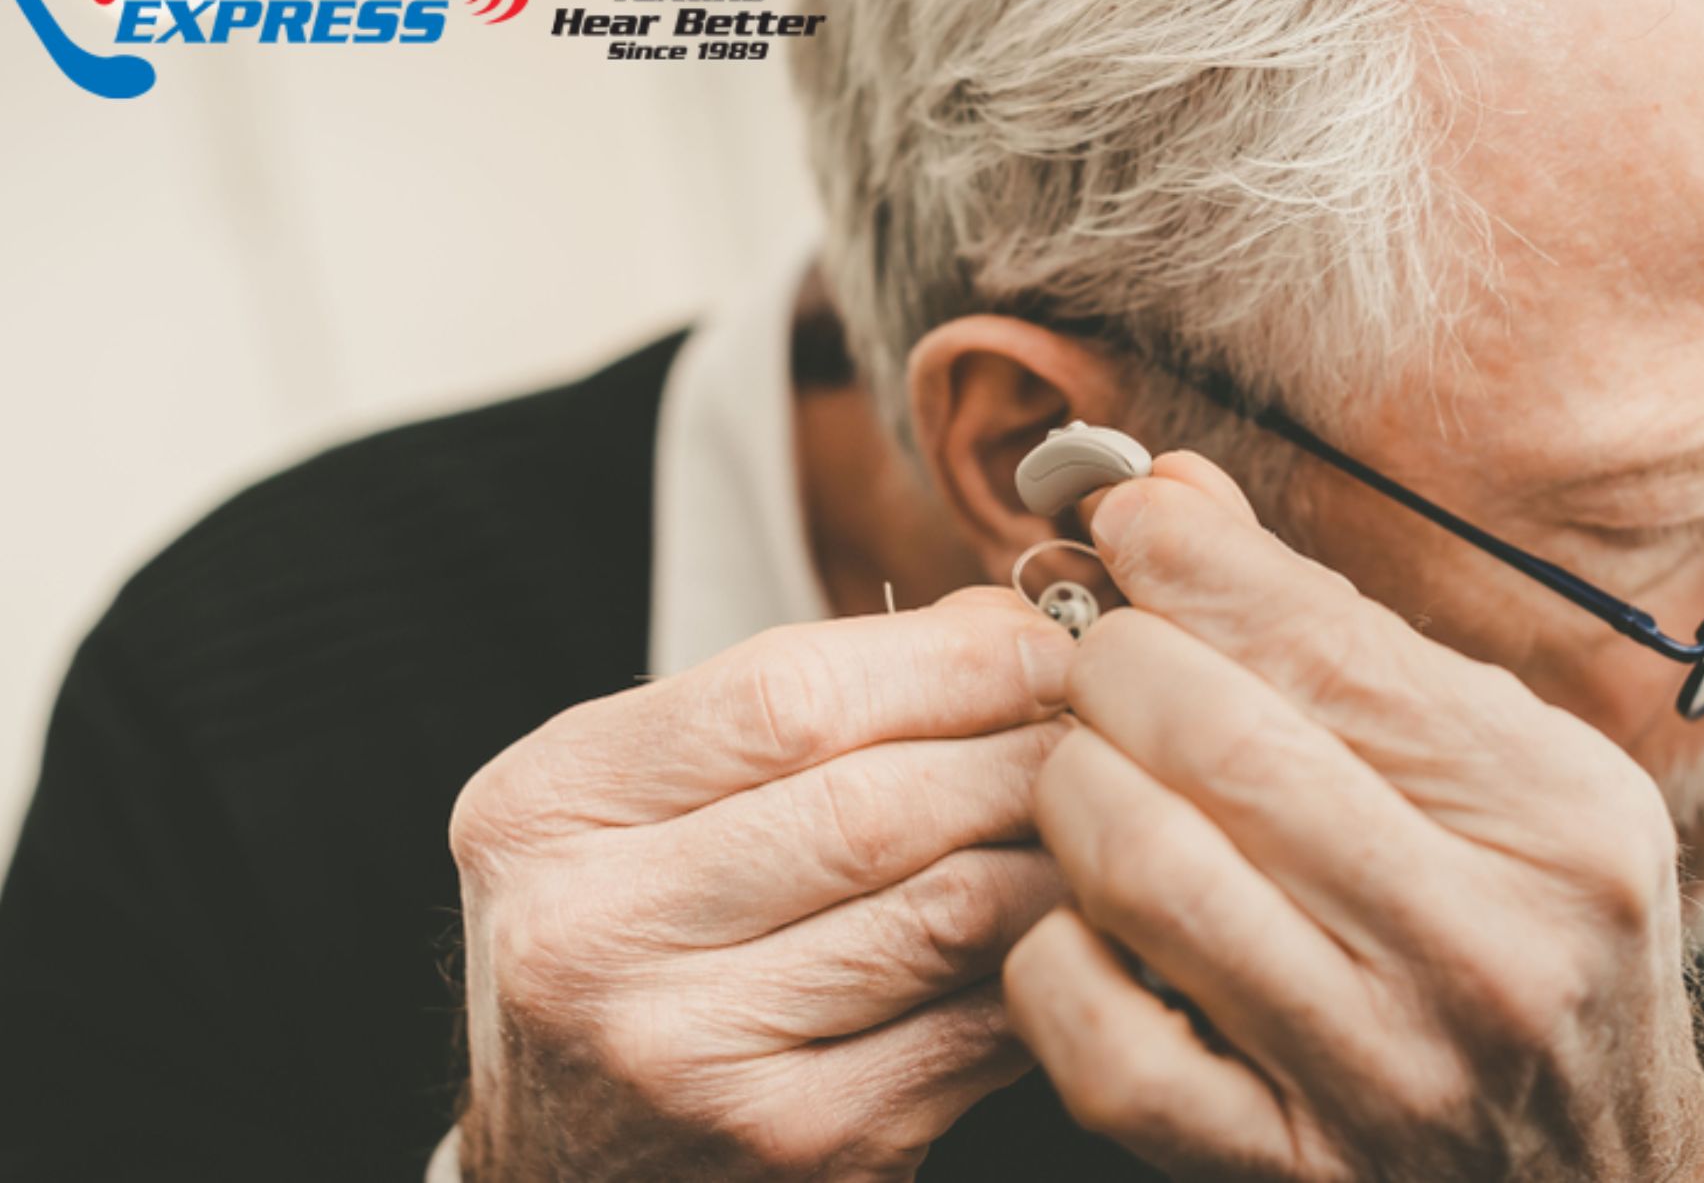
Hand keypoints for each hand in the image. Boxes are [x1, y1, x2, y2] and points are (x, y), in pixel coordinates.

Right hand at [449, 588, 1075, 1180]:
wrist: (564, 1157)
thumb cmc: (626, 937)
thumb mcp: (644, 794)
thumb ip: (799, 703)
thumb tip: (997, 626)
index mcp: (545, 807)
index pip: (785, 698)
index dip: (948, 660)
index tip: (1040, 643)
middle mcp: (592, 935)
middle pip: (874, 806)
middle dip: (1023, 747)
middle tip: (1103, 721)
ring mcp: (691, 1055)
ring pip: (946, 914)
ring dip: (1055, 849)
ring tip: (1103, 808)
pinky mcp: (797, 1143)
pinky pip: (974, 1023)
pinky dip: (1045, 957)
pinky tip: (1073, 918)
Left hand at [1002, 457, 1703, 1180]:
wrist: (1597, 1181)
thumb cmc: (1529, 940)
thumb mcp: (1501, 776)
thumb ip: (1341, 637)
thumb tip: (1166, 495)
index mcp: (1555, 816)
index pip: (1328, 642)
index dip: (1193, 561)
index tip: (1128, 518)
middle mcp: (1482, 945)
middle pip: (1217, 737)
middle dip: (1115, 663)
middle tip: (1102, 659)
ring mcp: (1380, 1072)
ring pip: (1143, 864)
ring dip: (1074, 786)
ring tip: (1092, 772)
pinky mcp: (1282, 1166)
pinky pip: (1098, 1036)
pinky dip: (1054, 954)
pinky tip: (1089, 923)